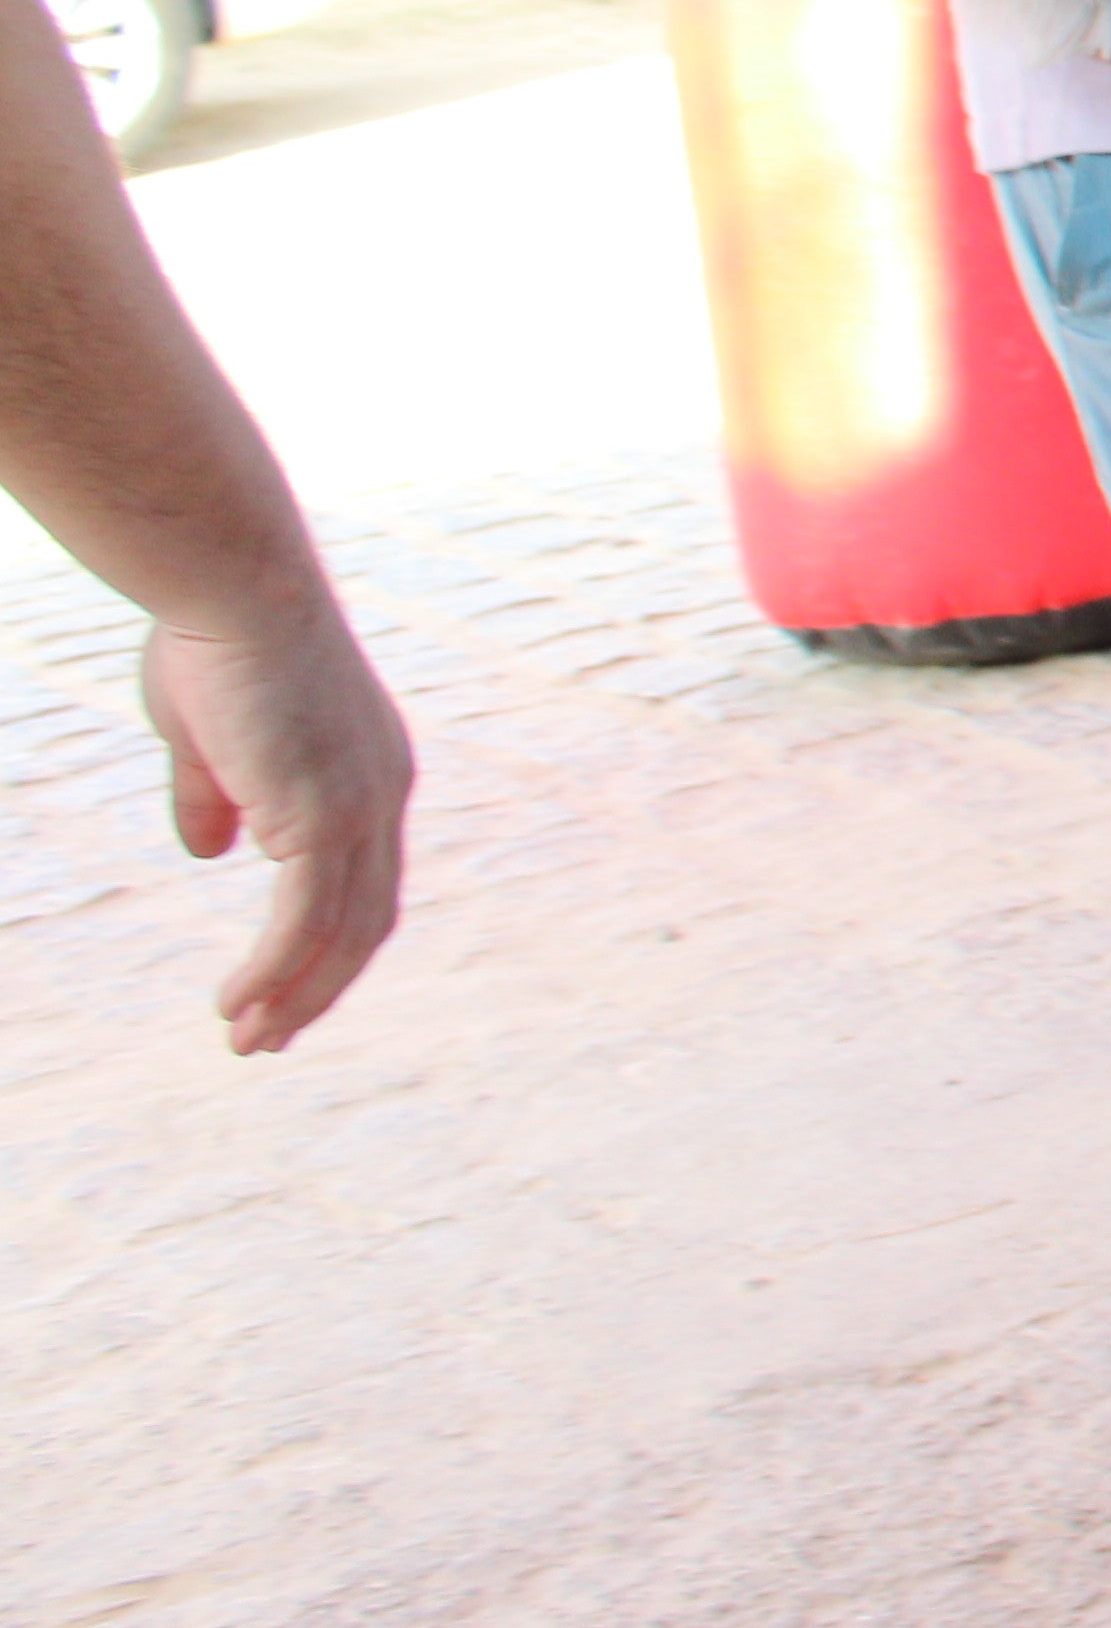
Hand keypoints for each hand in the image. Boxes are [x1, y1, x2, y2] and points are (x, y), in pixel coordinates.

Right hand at [140, 584, 409, 1055]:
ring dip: (294, 996)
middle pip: (365, 921)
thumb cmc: (215, 644)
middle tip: (270, 1039)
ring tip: (248, 1041)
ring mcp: (359, 806)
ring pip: (338, 934)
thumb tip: (212, 852)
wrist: (234, 586)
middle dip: (319, 987)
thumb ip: (219, 798)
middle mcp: (381, 796)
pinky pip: (305, 921)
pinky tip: (240, 1004)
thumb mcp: (211, 737)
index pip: (367, 882)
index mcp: (370, 774)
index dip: (332, 943)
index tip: (290, 989)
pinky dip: (275, 971)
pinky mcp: (321, 814)